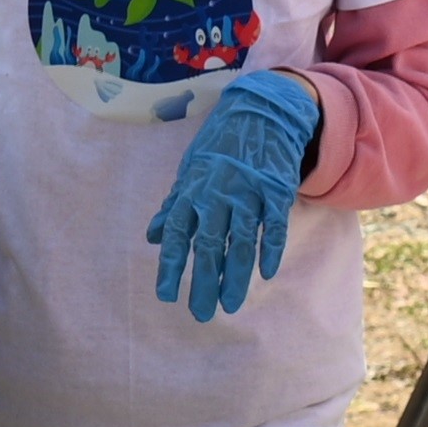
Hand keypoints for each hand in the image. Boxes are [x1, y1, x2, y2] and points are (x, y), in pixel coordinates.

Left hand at [145, 68, 318, 320]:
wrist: (262, 112)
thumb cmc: (220, 148)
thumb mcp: (190, 173)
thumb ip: (173, 207)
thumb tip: (151, 237)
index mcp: (192, 191)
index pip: (176, 234)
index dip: (170, 265)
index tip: (165, 295)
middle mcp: (217, 193)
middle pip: (208, 245)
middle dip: (202, 281)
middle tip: (199, 313)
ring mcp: (248, 191)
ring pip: (240, 241)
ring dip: (235, 276)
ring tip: (229, 306)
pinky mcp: (276, 189)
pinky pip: (273, 225)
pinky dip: (270, 248)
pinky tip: (266, 273)